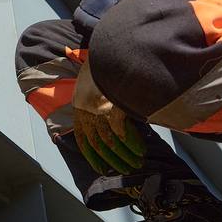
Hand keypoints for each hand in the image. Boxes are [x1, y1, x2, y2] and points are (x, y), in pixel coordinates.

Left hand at [72, 60, 146, 174]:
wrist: (108, 52)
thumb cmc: (102, 68)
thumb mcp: (92, 86)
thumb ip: (95, 104)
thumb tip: (108, 121)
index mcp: (80, 108)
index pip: (83, 140)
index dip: (92, 157)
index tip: (100, 169)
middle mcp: (87, 113)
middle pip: (98, 145)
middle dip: (113, 160)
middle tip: (125, 169)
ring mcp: (99, 111)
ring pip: (111, 142)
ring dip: (125, 155)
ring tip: (136, 162)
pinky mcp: (112, 108)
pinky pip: (123, 132)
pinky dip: (133, 143)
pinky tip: (141, 150)